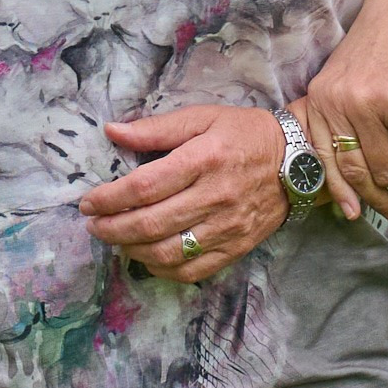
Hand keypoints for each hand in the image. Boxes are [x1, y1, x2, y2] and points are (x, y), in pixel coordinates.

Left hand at [80, 100, 294, 275]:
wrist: (299, 162)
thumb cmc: (245, 134)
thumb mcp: (203, 118)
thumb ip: (156, 128)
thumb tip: (112, 132)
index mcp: (204, 159)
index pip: (144, 187)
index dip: (109, 199)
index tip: (88, 202)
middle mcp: (215, 196)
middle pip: (150, 224)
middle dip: (111, 228)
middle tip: (93, 225)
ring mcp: (227, 227)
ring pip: (167, 252)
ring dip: (131, 250)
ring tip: (116, 239)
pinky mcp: (236, 247)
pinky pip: (191, 270)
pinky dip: (161, 269)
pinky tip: (147, 257)